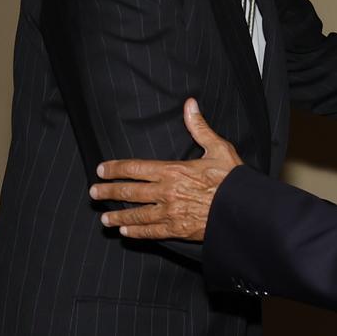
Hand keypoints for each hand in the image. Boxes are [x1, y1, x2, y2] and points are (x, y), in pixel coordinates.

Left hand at [88, 98, 242, 240]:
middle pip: (129, 192)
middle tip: (94, 193)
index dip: (115, 169)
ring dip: (118, 216)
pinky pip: (151, 232)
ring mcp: (170, 212)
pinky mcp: (177, 229)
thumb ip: (199, 127)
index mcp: (173, 170)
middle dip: (109, 192)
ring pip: (136, 214)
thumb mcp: (218, 148)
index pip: (135, 168)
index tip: (101, 170)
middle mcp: (166, 192)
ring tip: (104, 219)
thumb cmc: (232, 178)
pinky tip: (127, 232)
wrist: (243, 208)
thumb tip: (190, 104)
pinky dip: (137, 232)